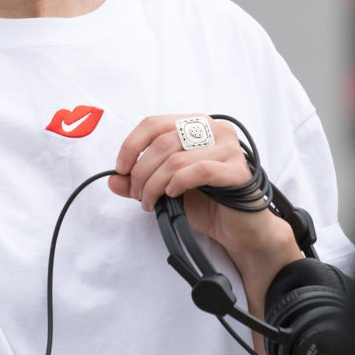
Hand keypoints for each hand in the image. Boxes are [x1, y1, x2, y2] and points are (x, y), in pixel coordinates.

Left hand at [112, 113, 302, 280]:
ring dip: (155, 184)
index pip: (154, 124)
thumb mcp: (166, 191)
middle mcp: (214, 129)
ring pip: (176, 159)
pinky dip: (178, 183)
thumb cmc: (208, 205)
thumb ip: (140, 182)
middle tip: (139, 195)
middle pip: (162, 142)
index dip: (131, 146)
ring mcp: (229, 148)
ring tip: (152, 202)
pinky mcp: (238, 170)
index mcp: (196, 126)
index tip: (121, 170)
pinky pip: (199, 170)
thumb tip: (113, 180)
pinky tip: (174, 195)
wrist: (241, 231)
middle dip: (141, 173)